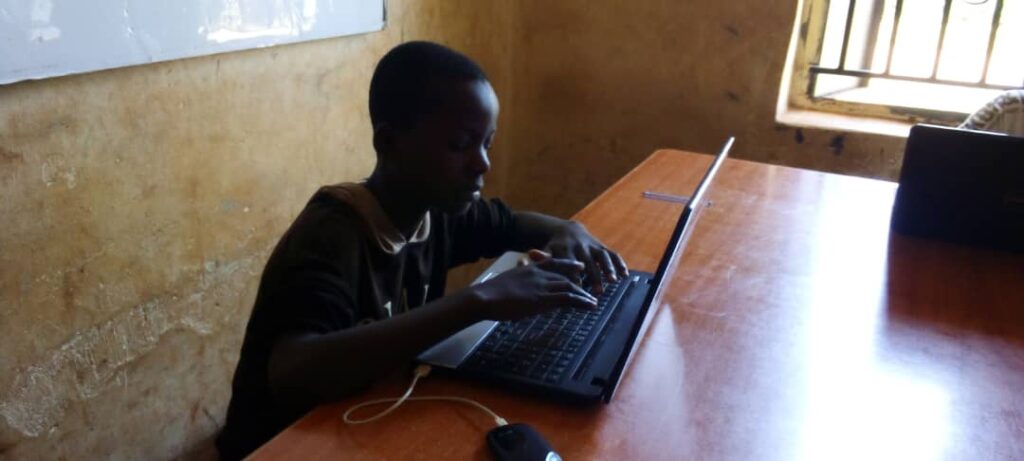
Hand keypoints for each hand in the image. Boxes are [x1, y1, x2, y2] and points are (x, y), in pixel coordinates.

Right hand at [470, 253, 596, 320]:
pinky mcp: (543, 299)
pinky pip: (568, 299)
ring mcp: (541, 286)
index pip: (553, 263)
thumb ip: (518, 286)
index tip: (579, 266)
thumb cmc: (489, 294)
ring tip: (593, 302)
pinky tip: (589, 306)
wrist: (484, 297)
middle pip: (565, 276)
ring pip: (570, 287)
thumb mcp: (506, 284)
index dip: (568, 264)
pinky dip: (581, 302)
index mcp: (529, 268)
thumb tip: (521, 294)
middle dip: (579, 283)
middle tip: (590, 289)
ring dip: (583, 295)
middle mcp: (538, 274)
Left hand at [544, 221, 628, 292]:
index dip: (574, 279)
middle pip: (588, 262)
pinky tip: (625, 275)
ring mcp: (592, 246)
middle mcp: (579, 247)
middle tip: (598, 292)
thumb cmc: (553, 249)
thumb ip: (541, 257)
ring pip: (602, 256)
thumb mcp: (546, 252)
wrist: (565, 230)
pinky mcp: (601, 246)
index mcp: (564, 249)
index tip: (577, 293)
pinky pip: (612, 253)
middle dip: (594, 276)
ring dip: (608, 268)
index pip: (570, 265)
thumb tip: (531, 254)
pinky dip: (619, 263)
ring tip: (614, 281)